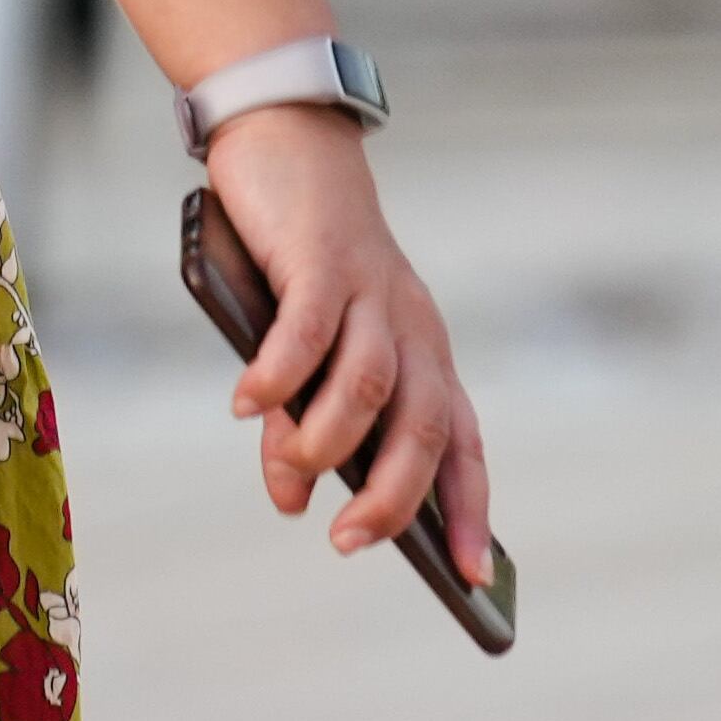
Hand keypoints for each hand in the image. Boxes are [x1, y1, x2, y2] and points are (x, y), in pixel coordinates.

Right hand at [205, 108, 497, 586]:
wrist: (289, 144)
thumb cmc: (296, 261)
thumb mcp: (304, 352)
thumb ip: (304, 423)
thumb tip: (291, 496)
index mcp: (423, 355)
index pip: (463, 445)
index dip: (470, 511)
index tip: (473, 576)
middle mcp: (412, 329)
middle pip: (424, 428)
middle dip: (393, 498)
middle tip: (349, 543)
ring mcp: (372, 294)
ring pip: (371, 386)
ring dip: (330, 441)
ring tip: (289, 472)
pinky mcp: (322, 261)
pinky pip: (309, 331)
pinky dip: (280, 376)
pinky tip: (248, 405)